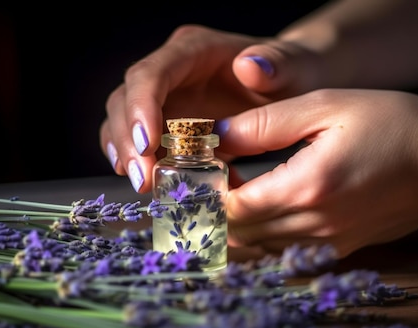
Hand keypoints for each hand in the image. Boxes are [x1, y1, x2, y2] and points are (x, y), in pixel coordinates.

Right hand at [100, 24, 324, 191]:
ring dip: (126, 154)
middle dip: (128, 140)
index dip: (142, 107)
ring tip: (144, 186)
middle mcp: (170, 70)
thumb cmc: (293, 74)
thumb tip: (249, 66)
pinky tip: (147, 183)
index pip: (152, 73)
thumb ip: (278, 64)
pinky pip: (137, 140)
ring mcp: (164, 97)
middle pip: (126, 98)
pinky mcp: (166, 122)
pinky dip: (136, 161)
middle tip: (143, 180)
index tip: (146, 144)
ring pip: (123, 120)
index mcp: (194, 50)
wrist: (291, 85)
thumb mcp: (295, 68)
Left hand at [221, 88, 417, 257]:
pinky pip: (285, 249)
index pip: (233, 207)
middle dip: (223, 207)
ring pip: (260, 246)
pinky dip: (268, 232)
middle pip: (241, 233)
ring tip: (248, 186)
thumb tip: (219, 134)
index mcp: (305, 187)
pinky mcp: (340, 248)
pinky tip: (275, 202)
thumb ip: (265, 124)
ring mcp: (328, 243)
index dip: (212, 190)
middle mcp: (313, 225)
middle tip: (224, 175)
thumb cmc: (391, 123)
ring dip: (244, 221)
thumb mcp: (325, 106)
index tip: (210, 167)